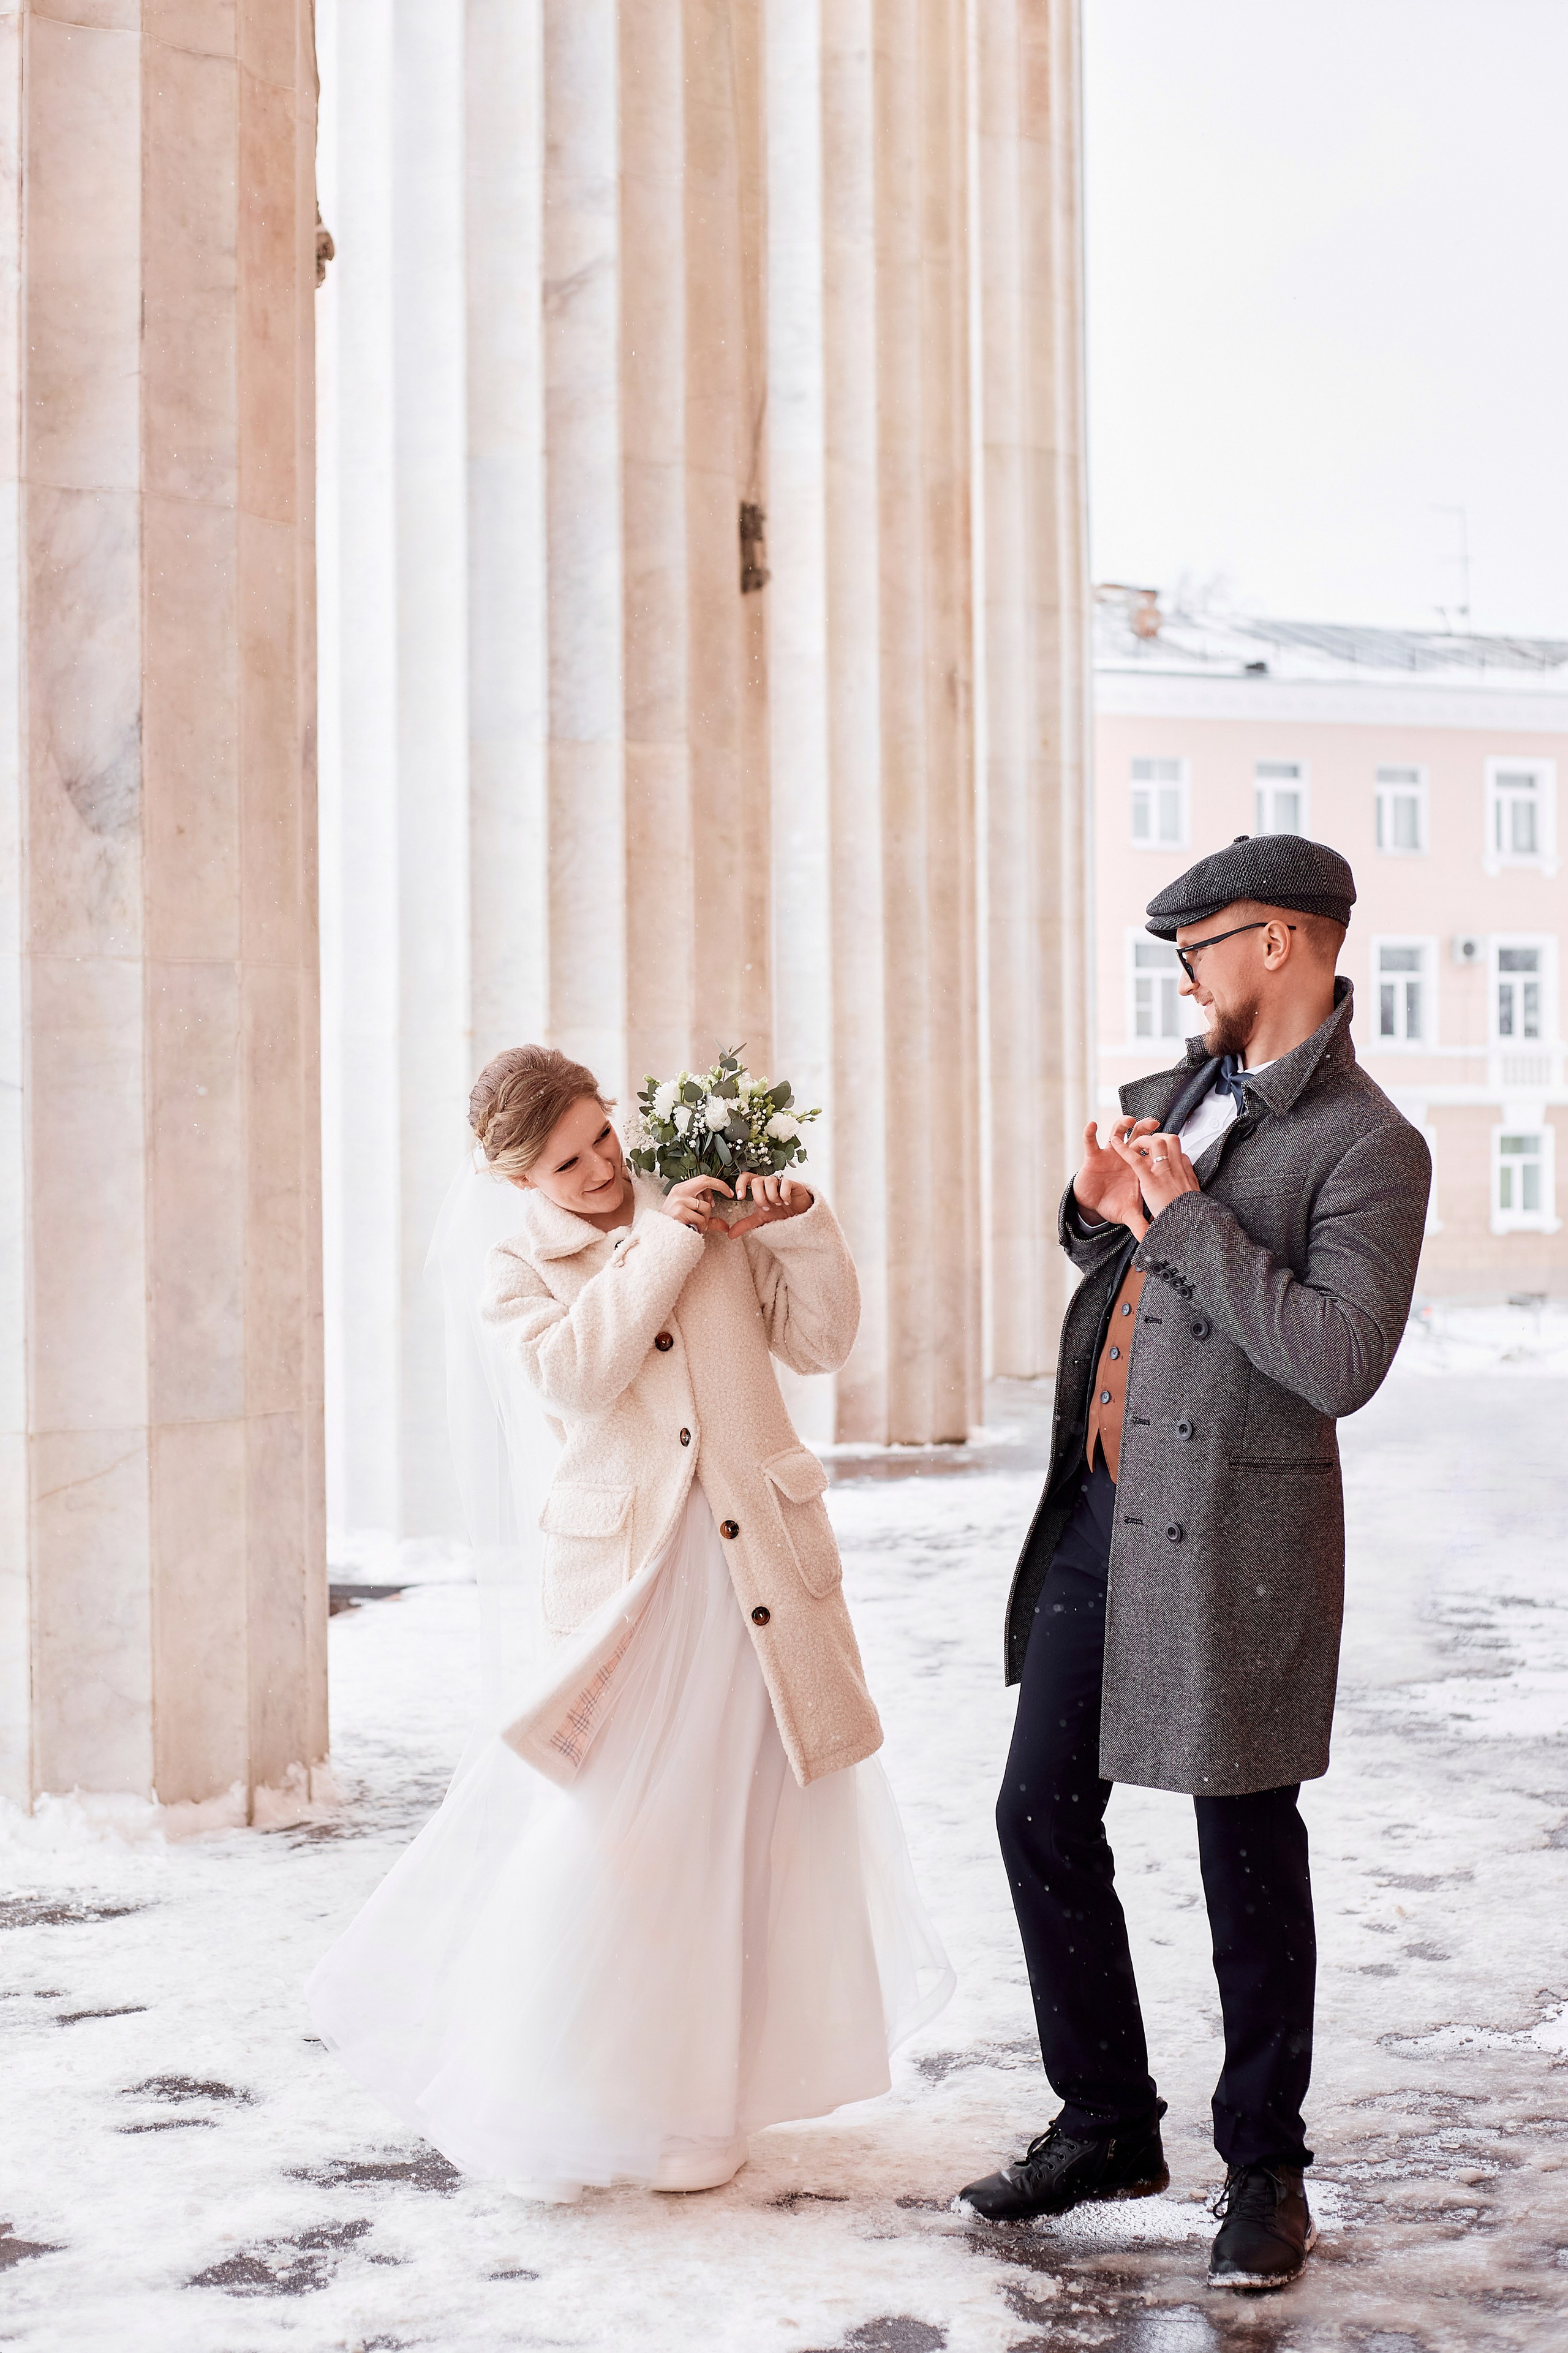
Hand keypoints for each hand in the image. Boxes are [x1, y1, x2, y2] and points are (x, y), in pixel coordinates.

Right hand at [663, 1175, 732, 1234]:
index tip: (728, 1191)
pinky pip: (700, 1218)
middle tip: (730, 1194)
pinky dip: (701, 1226)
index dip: (717, 1184)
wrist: (659, 1235)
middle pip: (704, 1181)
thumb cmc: (675, 1225)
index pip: (702, 1179)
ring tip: (698, 1225)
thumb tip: (726, 1226)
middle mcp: (679, 1191)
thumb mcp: (693, 1219)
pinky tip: (694, 1229)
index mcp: (681, 1189)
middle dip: (720, 1186)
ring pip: (705, 1206)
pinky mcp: (680, 1211)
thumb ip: (709, 1220)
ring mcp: (679, 1200)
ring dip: (706, 1219)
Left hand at [725, 1171, 813, 1238]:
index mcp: (759, 1187)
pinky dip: (784, 1195)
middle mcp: (768, 1182)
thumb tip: (729, 1234)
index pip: (745, 1177)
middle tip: (767, 1208)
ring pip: (769, 1181)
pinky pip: (785, 1183)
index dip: (740, 1184)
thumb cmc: (780, 1213)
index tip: (740, 1197)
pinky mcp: (794, 1184)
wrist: (800, 1216)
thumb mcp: (761, 1219)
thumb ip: (746, 1224)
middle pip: (756, 1181)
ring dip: (771, 1196)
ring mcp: (781, 1182)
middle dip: (759, 1198)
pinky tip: (787, 1202)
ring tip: (778, 1205)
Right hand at [1073, 1117, 1160, 1237]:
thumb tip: (1152, 1241)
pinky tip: (1092, 1125)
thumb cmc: (1114, 1204)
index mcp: (1138, 1167)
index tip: (1163, 1140)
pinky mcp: (1092, 1156)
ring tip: (1129, 1120)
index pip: (1149, 1153)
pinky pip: (1090, 1142)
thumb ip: (1142, 1225)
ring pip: (1117, 1132)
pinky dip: (1090, 1133)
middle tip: (1154, 1123)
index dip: (1156, 1145)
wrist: (1094, 1205)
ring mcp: (1109, 1154)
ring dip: (1122, 1124)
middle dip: (1145, 1127)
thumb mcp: (1130, 1215)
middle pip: (1138, 1136)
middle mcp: (1125, 1156)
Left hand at [1109, 1127, 1198, 1221]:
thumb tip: (1180, 1194)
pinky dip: (1124, 1149)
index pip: (1179, 1151)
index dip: (1167, 1148)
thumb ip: (1183, 1191)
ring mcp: (1165, 1173)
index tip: (1158, 1152)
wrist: (1187, 1226)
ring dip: (1143, 1140)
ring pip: (1157, 1143)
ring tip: (1134, 1146)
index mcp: (1185, 1173)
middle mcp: (1177, 1169)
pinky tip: (1115, 1143)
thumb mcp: (1189, 1200)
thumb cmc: (1185, 1217)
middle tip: (1146, 1144)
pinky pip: (1137, 1160)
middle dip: (1157, 1136)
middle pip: (1172, 1140)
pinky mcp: (1151, 1181)